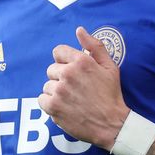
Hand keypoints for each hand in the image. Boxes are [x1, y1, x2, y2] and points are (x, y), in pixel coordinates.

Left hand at [38, 26, 129, 150]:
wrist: (112, 125)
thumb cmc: (111, 95)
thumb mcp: (110, 67)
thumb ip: (94, 46)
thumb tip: (79, 30)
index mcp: (81, 61)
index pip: (58, 51)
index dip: (64, 61)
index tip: (72, 72)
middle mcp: (68, 73)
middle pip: (51, 70)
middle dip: (61, 78)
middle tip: (76, 90)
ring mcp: (59, 90)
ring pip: (47, 85)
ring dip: (56, 92)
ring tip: (72, 100)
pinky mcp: (53, 106)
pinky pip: (42, 99)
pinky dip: (50, 104)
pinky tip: (64, 108)